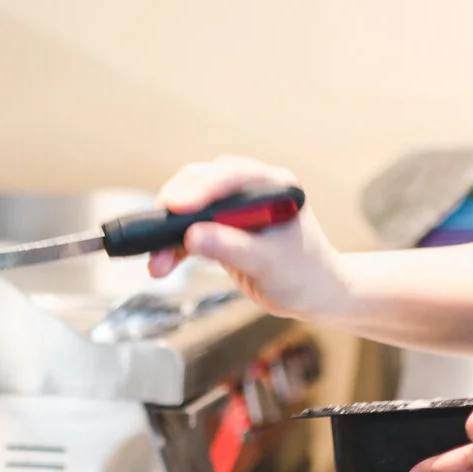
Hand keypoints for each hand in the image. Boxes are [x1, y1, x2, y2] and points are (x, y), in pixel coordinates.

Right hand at [146, 156, 348, 319]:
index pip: (230, 177)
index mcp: (272, 186)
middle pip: (202, 183)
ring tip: (157, 260)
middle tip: (157, 231)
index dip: (200, 190)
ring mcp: (235, 209)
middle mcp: (252, 190)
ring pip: (191, 207)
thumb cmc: (305, 274)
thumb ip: (231, 247)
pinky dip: (174, 247)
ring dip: (170, 231)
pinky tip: (163, 263)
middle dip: (176, 208)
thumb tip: (192, 237)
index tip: (177, 207)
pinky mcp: (222, 228)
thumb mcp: (269, 263)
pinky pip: (190, 230)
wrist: (315, 294)